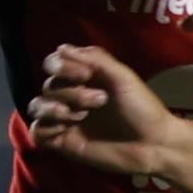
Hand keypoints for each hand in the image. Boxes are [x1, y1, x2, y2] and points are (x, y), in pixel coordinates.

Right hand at [29, 44, 182, 176]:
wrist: (154, 145)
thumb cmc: (143, 109)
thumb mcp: (123, 77)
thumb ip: (95, 59)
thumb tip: (62, 48)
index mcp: (85, 79)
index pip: (54, 64)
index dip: (61, 66)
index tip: (85, 74)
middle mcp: (72, 97)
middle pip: (49, 85)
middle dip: (71, 91)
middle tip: (101, 101)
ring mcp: (67, 120)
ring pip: (38, 106)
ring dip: (54, 107)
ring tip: (80, 115)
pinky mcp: (64, 142)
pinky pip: (38, 131)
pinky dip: (45, 126)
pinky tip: (66, 127)